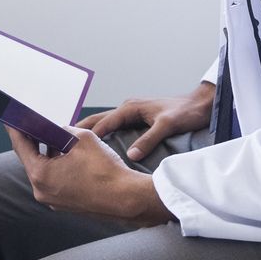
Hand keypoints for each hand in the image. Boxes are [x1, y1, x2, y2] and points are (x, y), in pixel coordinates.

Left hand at [7, 126, 173, 226]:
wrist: (126, 199)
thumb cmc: (104, 170)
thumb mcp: (83, 139)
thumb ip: (64, 131)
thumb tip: (59, 131)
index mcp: (41, 174)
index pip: (21, 147)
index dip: (16, 130)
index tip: (11, 120)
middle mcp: (42, 191)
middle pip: (31, 160)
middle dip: (34, 141)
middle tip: (34, 125)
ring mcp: (53, 200)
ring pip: (44, 171)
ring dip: (48, 154)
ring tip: (56, 138)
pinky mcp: (65, 204)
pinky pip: (55, 181)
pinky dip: (58, 167)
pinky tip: (68, 156)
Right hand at [77, 81, 216, 161]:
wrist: (201, 105)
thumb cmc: (185, 112)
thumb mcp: (167, 126)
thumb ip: (148, 139)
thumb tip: (131, 155)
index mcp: (131, 108)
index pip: (103, 123)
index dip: (86, 135)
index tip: (69, 147)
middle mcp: (128, 108)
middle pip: (98, 120)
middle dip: (79, 131)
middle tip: (60, 145)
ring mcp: (132, 113)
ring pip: (104, 123)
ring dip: (90, 133)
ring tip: (72, 148)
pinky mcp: (138, 119)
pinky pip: (114, 127)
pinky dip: (102, 135)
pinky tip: (98, 147)